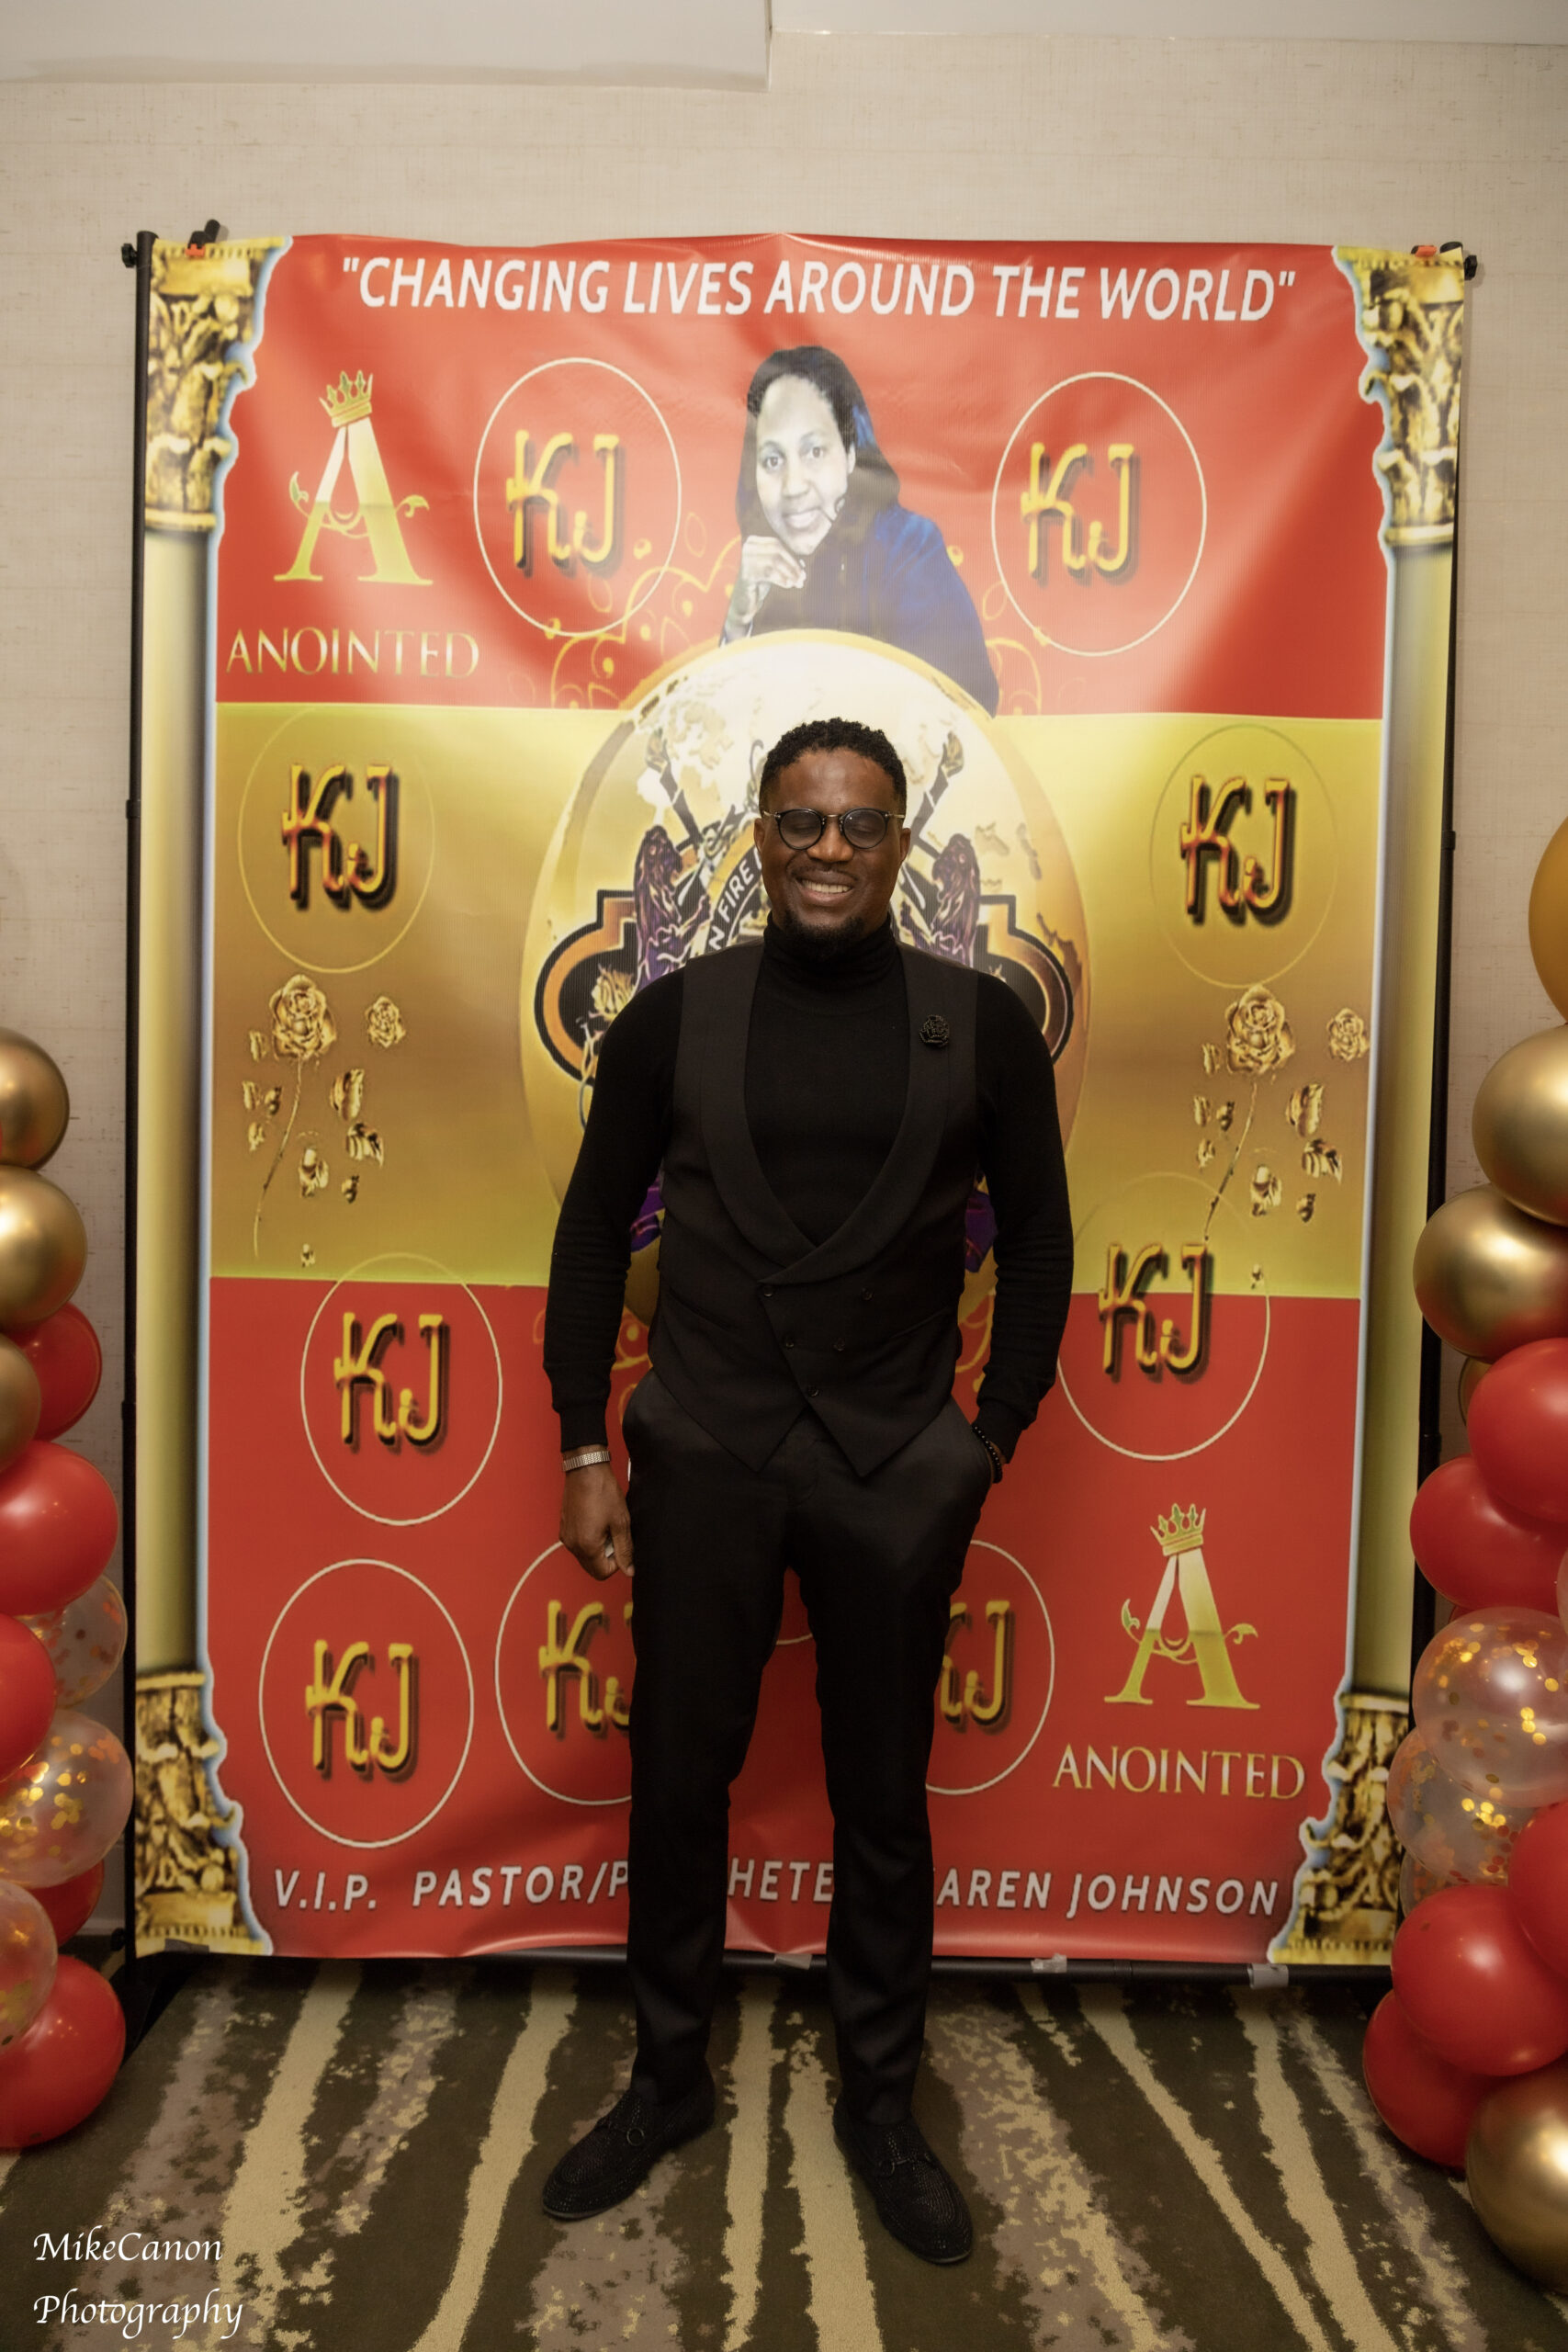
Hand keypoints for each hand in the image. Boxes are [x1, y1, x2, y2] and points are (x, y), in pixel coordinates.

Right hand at [560, 1460, 632, 1581]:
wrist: (586, 1469)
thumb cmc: (603, 1491)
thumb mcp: (621, 1522)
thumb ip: (625, 1550)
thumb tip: (629, 1570)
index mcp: (586, 1546)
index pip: (603, 1573)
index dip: (617, 1563)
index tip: (621, 1544)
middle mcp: (572, 1545)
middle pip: (592, 1567)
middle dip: (606, 1557)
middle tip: (614, 1534)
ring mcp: (566, 1536)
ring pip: (585, 1556)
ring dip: (598, 1548)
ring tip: (606, 1525)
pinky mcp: (564, 1528)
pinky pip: (578, 1544)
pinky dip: (589, 1539)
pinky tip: (597, 1520)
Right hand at [723, 535, 806, 635]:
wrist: (743, 602)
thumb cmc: (759, 583)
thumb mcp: (773, 569)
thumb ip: (785, 562)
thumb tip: (801, 564)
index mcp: (753, 542)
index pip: (776, 544)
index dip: (791, 556)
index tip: (802, 570)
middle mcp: (747, 548)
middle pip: (776, 550)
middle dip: (792, 564)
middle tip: (802, 578)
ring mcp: (745, 560)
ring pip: (774, 561)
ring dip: (790, 573)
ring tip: (798, 583)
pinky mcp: (747, 574)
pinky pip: (769, 573)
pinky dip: (781, 579)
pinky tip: (788, 585)